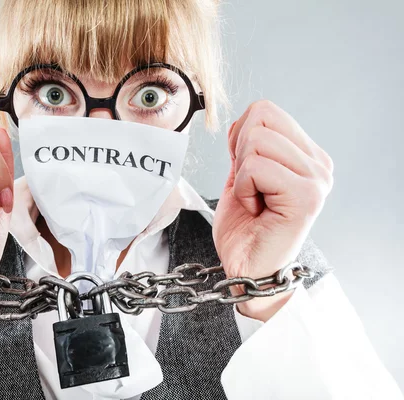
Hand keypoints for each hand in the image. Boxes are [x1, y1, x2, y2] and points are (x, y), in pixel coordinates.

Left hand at [212, 100, 333, 321]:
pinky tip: (256, 210)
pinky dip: (244, 189)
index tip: (245, 173)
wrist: (248, 270)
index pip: (264, 110)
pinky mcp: (306, 197)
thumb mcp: (241, 176)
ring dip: (242, 176)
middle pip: (261, 117)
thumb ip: (247, 147)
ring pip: (256, 142)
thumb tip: (244, 120)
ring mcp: (316, 180)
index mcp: (306, 156)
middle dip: (240, 154)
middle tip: (250, 189)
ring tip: (255, 201)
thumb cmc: (244, 229)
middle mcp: (318, 165)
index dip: (240, 137)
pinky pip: (256, 168)